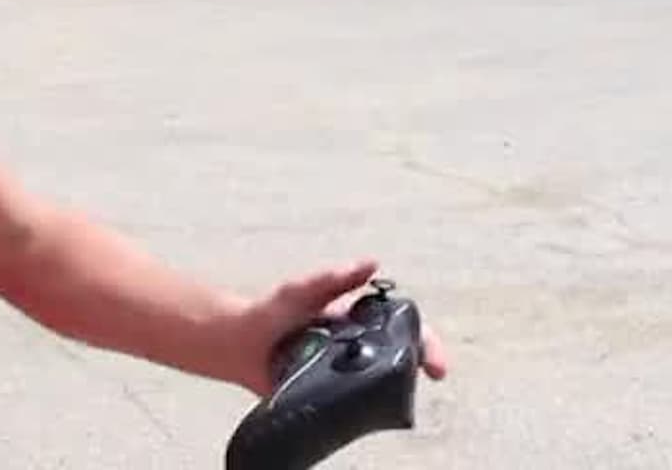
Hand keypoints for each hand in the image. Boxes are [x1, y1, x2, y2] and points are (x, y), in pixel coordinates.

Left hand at [219, 260, 450, 396]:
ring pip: (382, 381)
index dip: (424, 339)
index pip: (402, 327)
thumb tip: (372, 263)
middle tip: (433, 371)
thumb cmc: (271, 312)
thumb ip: (333, 279)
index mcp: (357, 320)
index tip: (434, 353)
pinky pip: (354, 403)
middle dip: (422, 360)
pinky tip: (374, 408)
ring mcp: (344, 372)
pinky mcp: (328, 394)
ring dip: (397, 385)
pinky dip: (368, 405)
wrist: (237, 344)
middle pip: (401, 355)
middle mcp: (356, 346)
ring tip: (404, 388)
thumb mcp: (302, 290)